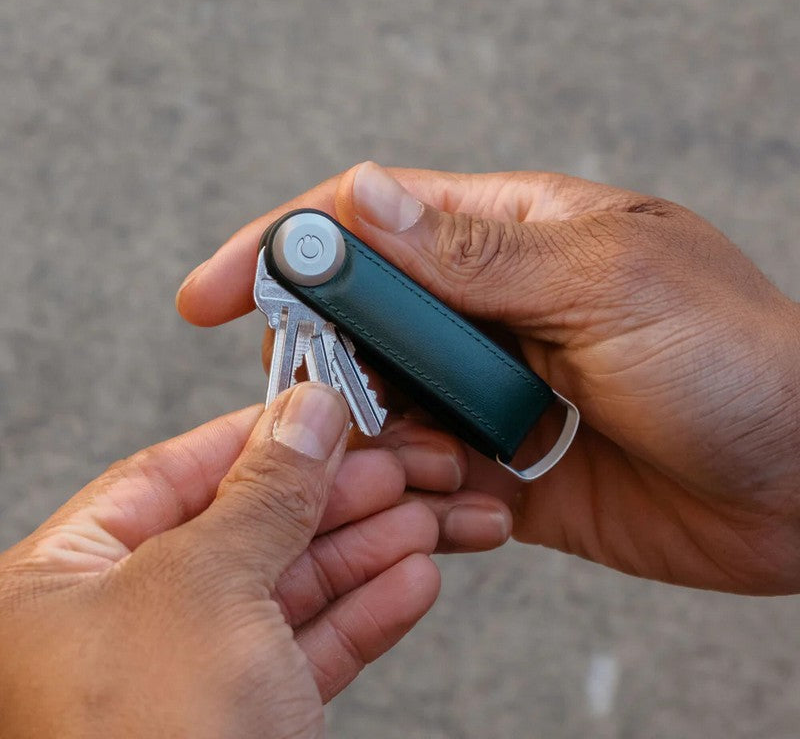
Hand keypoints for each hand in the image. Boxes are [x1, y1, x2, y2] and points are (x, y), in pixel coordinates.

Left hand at [0, 384, 441, 737]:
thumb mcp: (203, 587)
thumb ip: (263, 492)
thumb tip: (307, 412)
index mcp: (72, 575)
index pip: (185, 467)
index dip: (270, 434)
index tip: (339, 411)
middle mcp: (128, 621)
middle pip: (258, 523)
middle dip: (349, 491)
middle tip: (418, 464)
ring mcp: (193, 674)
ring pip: (298, 583)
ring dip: (376, 544)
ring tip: (437, 515)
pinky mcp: (248, 722)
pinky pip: (315, 647)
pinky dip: (370, 610)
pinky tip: (413, 576)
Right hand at [176, 163, 799, 594]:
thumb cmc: (733, 358)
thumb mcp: (606, 282)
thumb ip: (479, 253)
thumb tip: (364, 200)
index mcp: (513, 236)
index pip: (371, 224)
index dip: (283, 251)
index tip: (210, 294)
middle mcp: (494, 309)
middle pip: (365, 322)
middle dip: (323, 365)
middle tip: (305, 410)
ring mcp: (498, 389)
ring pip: (391, 407)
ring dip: (378, 443)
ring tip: (417, 467)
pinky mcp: (510, 466)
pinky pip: (434, 478)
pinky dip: (423, 497)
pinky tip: (454, 509)